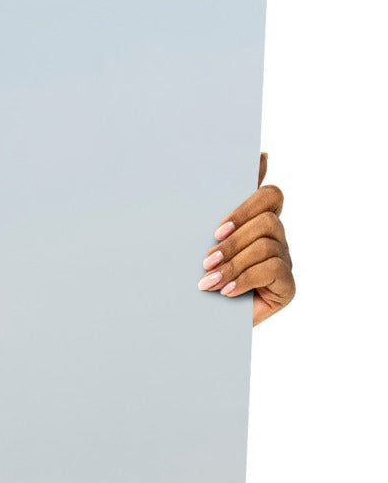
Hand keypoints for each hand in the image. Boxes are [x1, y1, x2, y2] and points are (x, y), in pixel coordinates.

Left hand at [200, 153, 293, 323]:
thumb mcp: (198, 241)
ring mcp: (284, 261)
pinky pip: (273, 270)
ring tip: (208, 281)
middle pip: (267, 220)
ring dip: (233, 263)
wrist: (195, 324)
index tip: (217, 229)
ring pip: (266, 245)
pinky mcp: (287, 286)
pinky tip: (226, 292)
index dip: (247, 205)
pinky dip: (245, 280)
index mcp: (257, 222)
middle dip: (233, 241)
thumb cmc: (196, 277)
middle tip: (206, 260)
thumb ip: (214, 204)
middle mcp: (275, 238)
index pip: (269, 194)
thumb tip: (249, 159)